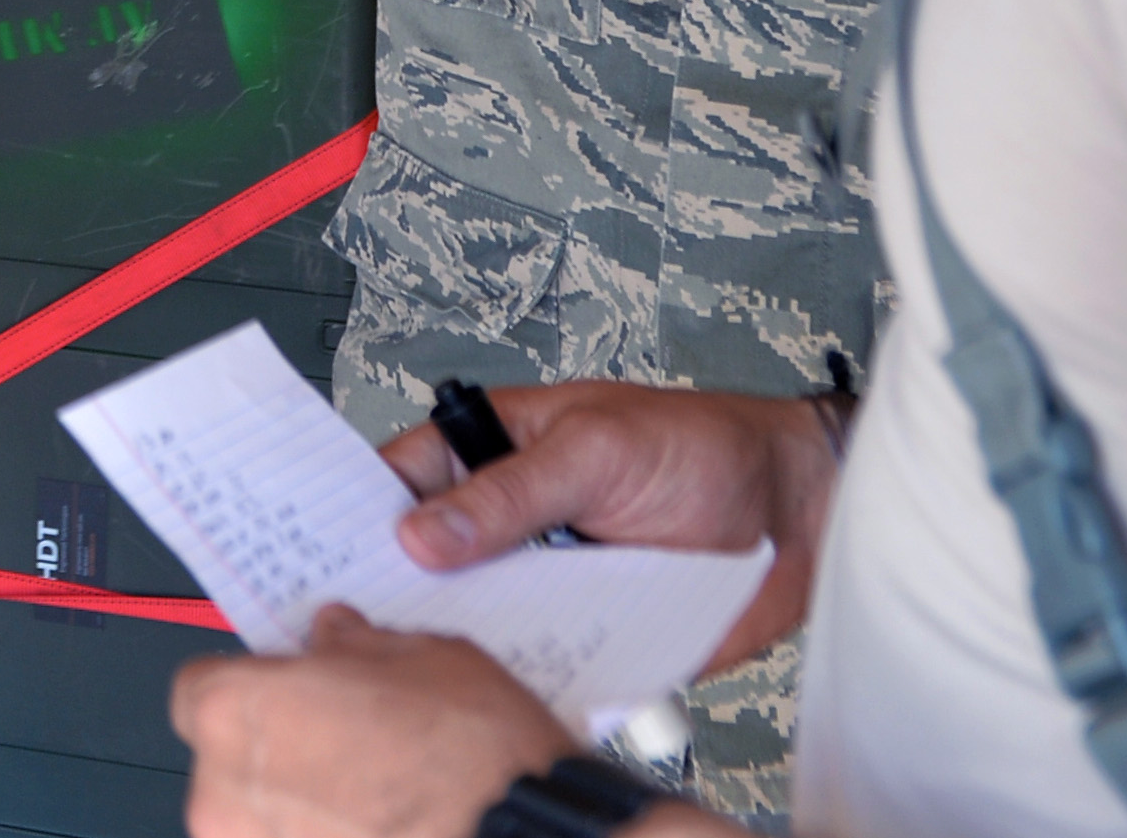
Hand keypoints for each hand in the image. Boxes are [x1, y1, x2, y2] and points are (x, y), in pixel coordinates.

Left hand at [169, 609, 570, 837]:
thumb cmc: (475, 760)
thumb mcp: (420, 657)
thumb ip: (355, 646)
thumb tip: (333, 637)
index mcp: (237, 711)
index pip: (197, 691)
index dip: (248, 688)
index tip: (286, 692)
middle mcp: (225, 793)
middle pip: (222, 762)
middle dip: (272, 751)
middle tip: (341, 745)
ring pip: (255, 821)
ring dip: (297, 809)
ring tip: (370, 798)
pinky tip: (380, 829)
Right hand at [380, 383, 842, 672]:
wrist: (798, 510)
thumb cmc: (702, 446)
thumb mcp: (596, 449)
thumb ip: (512, 490)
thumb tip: (423, 533)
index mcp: (496, 454)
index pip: (405, 478)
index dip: (361, 509)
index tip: (329, 545)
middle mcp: (511, 525)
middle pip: (429, 563)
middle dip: (401, 586)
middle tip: (371, 612)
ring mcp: (546, 584)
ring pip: (478, 620)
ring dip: (461, 636)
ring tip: (433, 652)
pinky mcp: (589, 636)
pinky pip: (542, 662)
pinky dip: (526, 676)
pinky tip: (511, 680)